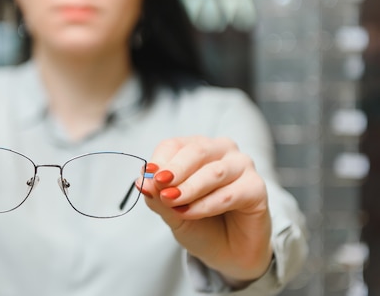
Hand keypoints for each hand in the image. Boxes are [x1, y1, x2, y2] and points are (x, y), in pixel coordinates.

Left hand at [137, 137, 272, 283]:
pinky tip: (190, 213)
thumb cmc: (200, 226)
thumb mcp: (172, 213)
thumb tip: (143, 181)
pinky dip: (206, 205)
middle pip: (196, 151)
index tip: (149, 177)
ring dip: (190, 189)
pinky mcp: (256, 188)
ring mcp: (241, 167)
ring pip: (213, 172)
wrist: (227, 253)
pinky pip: (229, 194)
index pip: (174, 145)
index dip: (160, 160)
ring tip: (173, 203)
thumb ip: (158, 197)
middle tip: (161, 187)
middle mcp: (221, 151)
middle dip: (175, 170)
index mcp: (196, 150)